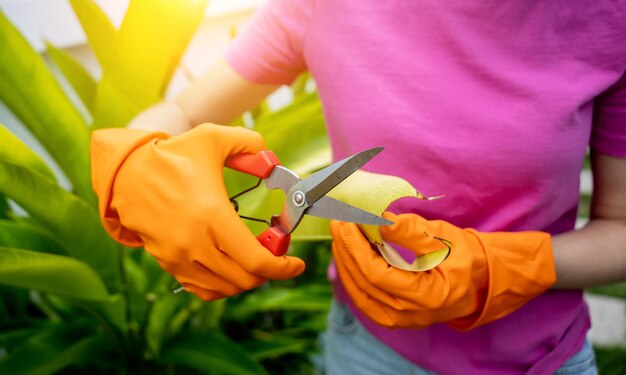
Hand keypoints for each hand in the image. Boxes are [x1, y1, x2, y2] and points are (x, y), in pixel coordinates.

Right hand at [91, 124, 304, 299]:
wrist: (125, 173)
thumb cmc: (171, 155)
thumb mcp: (213, 137)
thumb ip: (250, 143)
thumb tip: (272, 160)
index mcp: (212, 216)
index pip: (256, 261)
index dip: (283, 268)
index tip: (297, 264)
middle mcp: (195, 243)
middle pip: (245, 280)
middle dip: (269, 271)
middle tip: (275, 254)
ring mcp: (179, 257)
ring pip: (224, 288)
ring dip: (246, 279)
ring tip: (253, 259)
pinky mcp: (167, 262)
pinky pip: (201, 289)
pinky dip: (221, 286)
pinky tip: (229, 268)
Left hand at [331, 212, 555, 329]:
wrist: (479, 280)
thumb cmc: (465, 256)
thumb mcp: (441, 238)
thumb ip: (408, 230)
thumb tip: (375, 218)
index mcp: (426, 297)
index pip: (376, 273)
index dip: (356, 246)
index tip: (345, 221)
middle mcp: (410, 315)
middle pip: (362, 282)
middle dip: (346, 249)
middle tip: (337, 221)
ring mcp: (400, 320)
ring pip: (358, 291)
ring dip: (345, 260)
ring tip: (340, 233)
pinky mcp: (392, 316)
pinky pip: (363, 296)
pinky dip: (352, 273)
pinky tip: (348, 253)